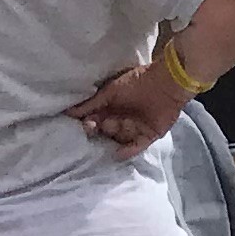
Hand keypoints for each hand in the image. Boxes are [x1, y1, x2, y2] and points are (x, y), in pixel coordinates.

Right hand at [68, 65, 189, 159]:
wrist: (166, 81)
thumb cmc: (137, 82)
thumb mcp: (110, 92)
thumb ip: (91, 104)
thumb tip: (68, 112)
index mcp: (110, 110)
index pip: (94, 121)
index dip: (88, 124)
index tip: (85, 124)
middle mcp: (120, 121)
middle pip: (106, 132)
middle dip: (103, 130)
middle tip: (102, 124)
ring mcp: (135, 129)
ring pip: (119, 138)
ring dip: (116, 135)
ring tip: (117, 125)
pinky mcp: (149, 135)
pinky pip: (136, 146)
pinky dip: (128, 151)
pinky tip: (118, 153)